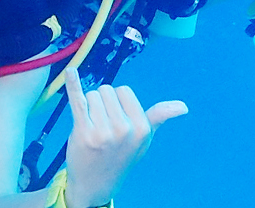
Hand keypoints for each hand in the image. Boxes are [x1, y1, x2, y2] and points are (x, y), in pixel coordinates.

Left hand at [64, 67, 187, 207]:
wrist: (96, 183)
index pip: (124, 91)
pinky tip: (71, 72)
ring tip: (91, 127)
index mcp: (141, 127)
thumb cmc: (121, 157)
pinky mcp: (82, 131)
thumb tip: (183, 106)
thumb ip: (159, 117)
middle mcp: (124, 128)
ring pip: (91, 95)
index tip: (115, 119)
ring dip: (88, 107)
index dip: (117, 102)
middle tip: (102, 125)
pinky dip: (73, 84)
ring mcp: (102, 130)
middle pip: (106, 90)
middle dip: (102, 103)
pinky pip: (77, 100)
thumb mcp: (144, 139)